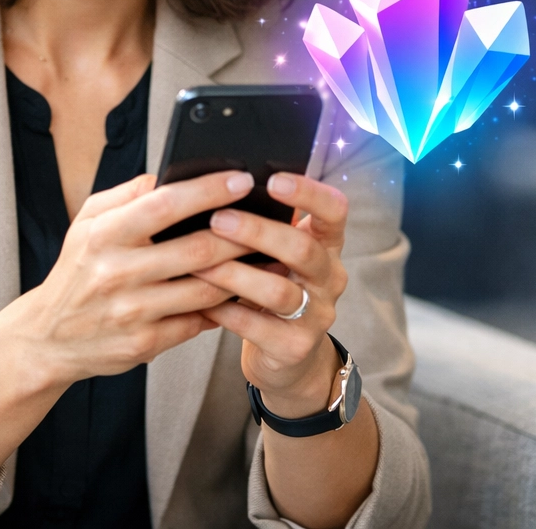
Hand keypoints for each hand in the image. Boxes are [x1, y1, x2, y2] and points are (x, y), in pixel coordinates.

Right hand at [18, 170, 255, 387]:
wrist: (47, 337)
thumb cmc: (76, 270)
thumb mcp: (87, 222)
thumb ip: (127, 194)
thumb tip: (169, 174)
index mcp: (104, 235)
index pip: (165, 204)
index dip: (208, 190)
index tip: (241, 178)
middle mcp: (117, 273)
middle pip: (196, 249)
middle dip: (240, 232)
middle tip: (268, 218)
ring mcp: (132, 312)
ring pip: (205, 289)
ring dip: (242, 272)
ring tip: (269, 256)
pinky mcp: (144, 344)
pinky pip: (197, 322)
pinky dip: (223, 307)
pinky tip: (242, 292)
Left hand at [192, 173, 348, 413]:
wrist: (288, 355)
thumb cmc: (273, 285)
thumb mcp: (277, 252)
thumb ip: (263, 222)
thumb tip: (214, 185)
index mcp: (327, 244)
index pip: (334, 209)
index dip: (308, 192)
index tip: (272, 179)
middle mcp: (329, 276)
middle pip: (302, 248)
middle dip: (257, 231)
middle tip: (218, 219)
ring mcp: (317, 314)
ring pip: (278, 290)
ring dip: (235, 273)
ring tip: (201, 263)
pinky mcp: (295, 347)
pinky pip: (257, 326)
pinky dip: (226, 311)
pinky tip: (202, 301)